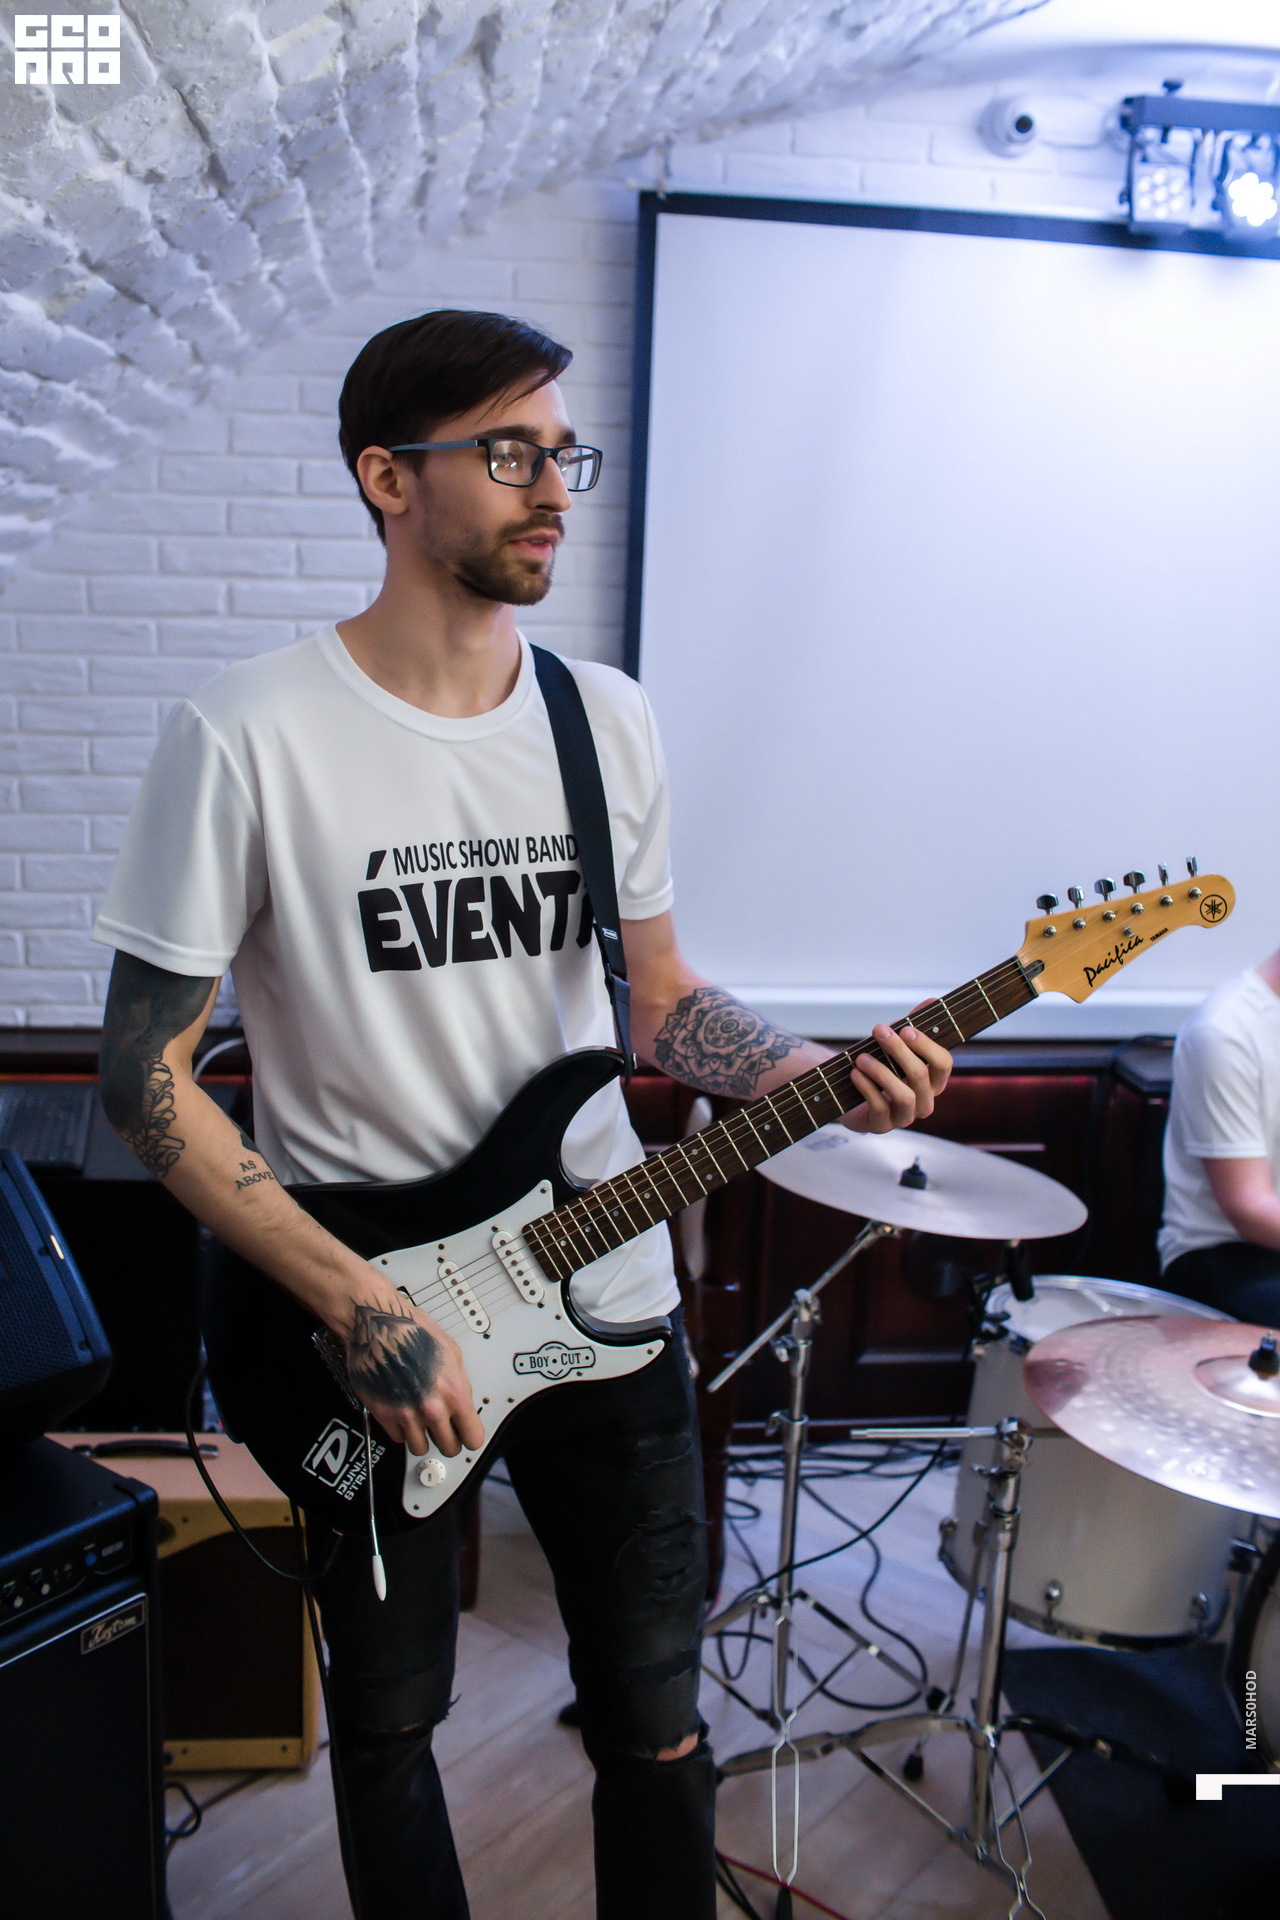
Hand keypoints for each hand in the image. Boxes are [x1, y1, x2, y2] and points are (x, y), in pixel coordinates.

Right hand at [342, 1288, 485, 1457]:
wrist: (377, 1325)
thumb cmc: (412, 1330)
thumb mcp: (452, 1352)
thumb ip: (459, 1383)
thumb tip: (463, 1403)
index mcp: (454, 1392)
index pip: (472, 1438)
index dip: (469, 1437)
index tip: (465, 1435)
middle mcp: (431, 1408)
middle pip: (448, 1448)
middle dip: (447, 1440)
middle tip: (442, 1429)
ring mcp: (406, 1414)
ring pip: (420, 1448)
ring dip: (422, 1438)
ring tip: (420, 1422)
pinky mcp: (383, 1415)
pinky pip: (398, 1438)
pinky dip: (400, 1430)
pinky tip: (402, 1413)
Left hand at [843, 1022, 950, 1134]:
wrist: (847, 1092)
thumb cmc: (879, 1067)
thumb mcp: (895, 1045)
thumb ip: (913, 1025)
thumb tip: (931, 1000)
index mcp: (933, 1081)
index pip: (944, 1063)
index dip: (927, 1046)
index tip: (906, 1029)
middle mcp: (924, 1101)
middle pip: (920, 1076)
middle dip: (899, 1051)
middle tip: (879, 1031)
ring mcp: (904, 1117)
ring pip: (904, 1097)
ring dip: (882, 1073)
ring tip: (862, 1057)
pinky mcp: (882, 1126)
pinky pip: (880, 1110)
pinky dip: (867, 1089)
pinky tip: (855, 1073)